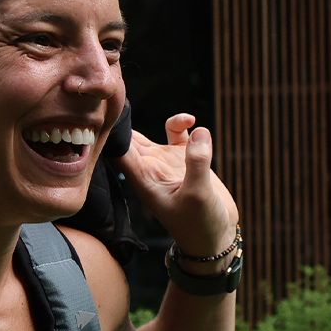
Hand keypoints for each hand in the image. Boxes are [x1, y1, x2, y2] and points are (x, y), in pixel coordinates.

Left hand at [116, 114, 237, 258]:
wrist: (215, 237)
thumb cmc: (199, 224)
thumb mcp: (198, 194)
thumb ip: (197, 162)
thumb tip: (199, 130)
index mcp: (142, 178)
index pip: (118, 149)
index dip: (114, 129)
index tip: (116, 108)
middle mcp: (149, 168)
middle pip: (129, 137)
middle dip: (127, 118)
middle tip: (131, 93)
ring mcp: (165, 162)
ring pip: (152, 132)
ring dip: (156, 120)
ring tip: (180, 117)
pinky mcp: (185, 158)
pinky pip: (178, 133)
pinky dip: (182, 124)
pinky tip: (193, 123)